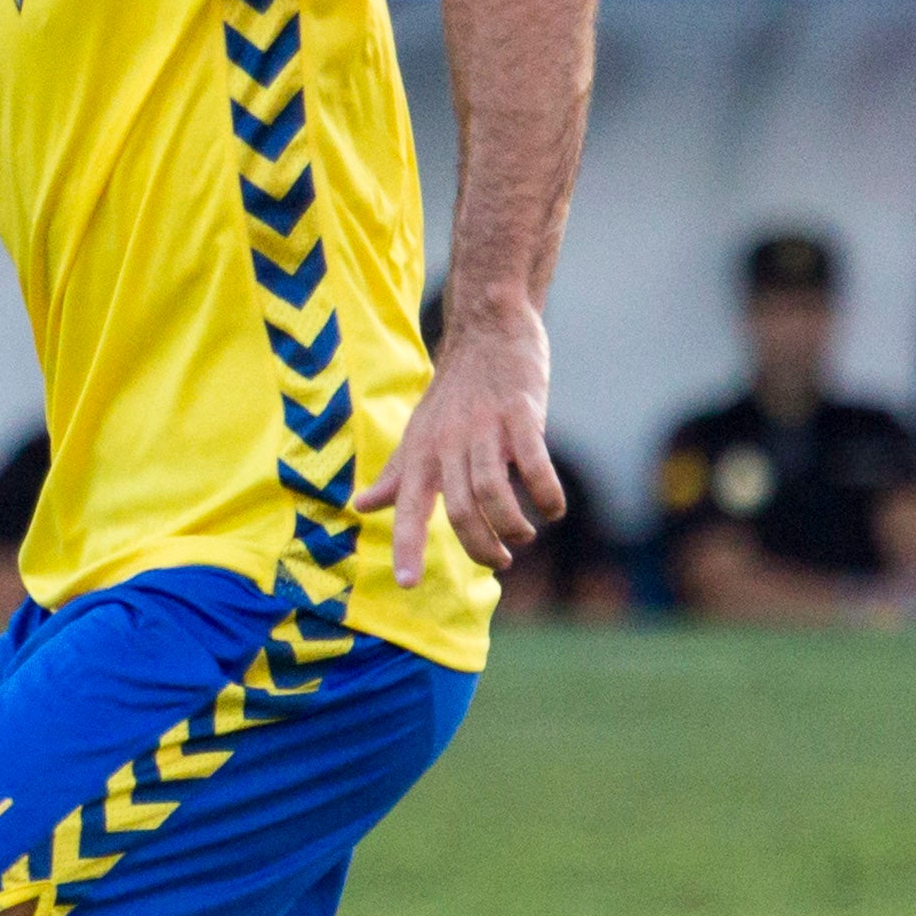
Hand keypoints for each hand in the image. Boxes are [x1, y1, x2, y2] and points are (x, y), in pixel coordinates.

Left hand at [356, 304, 562, 588]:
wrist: (487, 330)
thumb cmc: (453, 392)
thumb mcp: (417, 434)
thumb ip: (396, 475)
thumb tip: (361, 505)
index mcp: (421, 455)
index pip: (408, 509)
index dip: (406, 547)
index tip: (406, 585)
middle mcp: (448, 445)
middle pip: (462, 511)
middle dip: (482, 547)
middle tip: (499, 561)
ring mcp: (485, 429)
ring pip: (494, 492)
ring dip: (514, 526)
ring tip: (524, 535)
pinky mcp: (521, 414)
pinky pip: (534, 464)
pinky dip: (547, 494)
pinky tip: (554, 507)